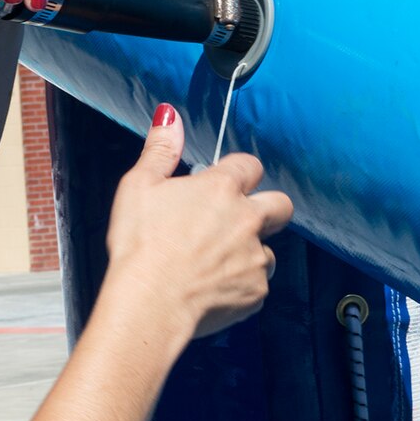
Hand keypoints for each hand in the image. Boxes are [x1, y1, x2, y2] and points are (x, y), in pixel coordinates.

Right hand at [103, 105, 293, 338]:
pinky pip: (257, 286)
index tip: (222, 185)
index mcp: (221, 189)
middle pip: (281, 205)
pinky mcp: (256, 292)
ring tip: (215, 264)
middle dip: (267, 209)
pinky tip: (213, 290)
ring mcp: (255, 258)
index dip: (238, 173)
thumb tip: (170, 116)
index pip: (250, 165)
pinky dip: (240, 287)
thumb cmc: (140, 246)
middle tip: (237, 221)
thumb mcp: (139, 186)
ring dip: (250, 253)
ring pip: (268, 250)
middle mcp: (247, 220)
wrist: (149, 304)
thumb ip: (161, 149)